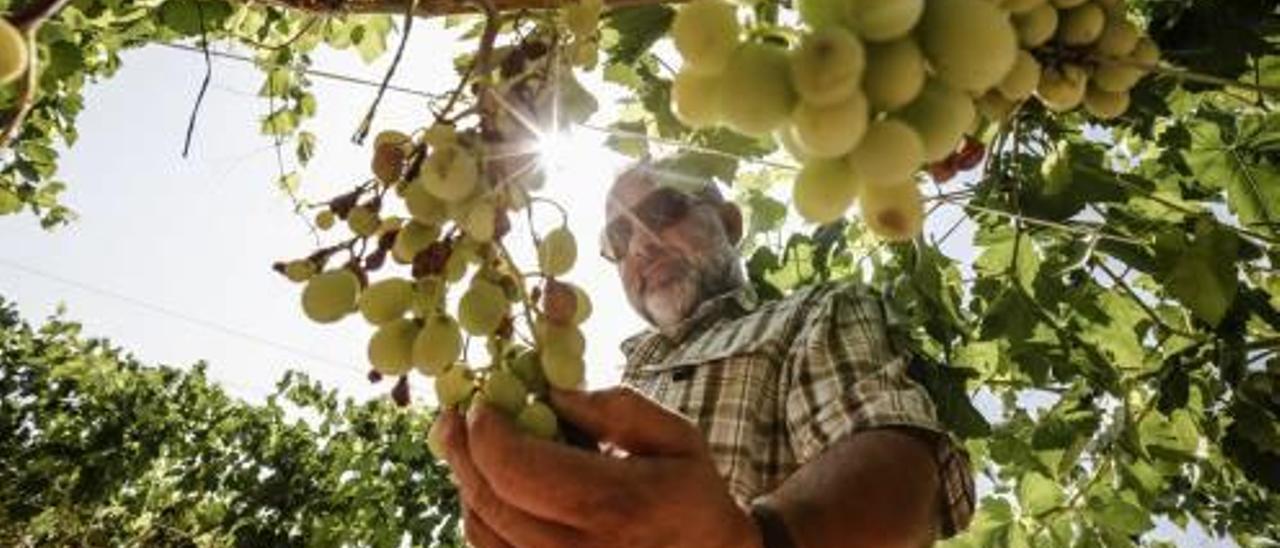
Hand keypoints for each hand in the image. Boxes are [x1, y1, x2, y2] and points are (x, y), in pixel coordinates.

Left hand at [439, 386, 762, 547]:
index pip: (518, 469)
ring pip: (482, 532)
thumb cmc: (693, 497)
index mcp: (616, 506)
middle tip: (454, 418)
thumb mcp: (676, 438)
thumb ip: (616, 408)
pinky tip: (491, 490)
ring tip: (468, 449)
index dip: (486, 433)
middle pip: (490, 500)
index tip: (480, 404)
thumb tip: (551, 392)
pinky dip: (482, 518)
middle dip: (463, 451)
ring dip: (468, 484)